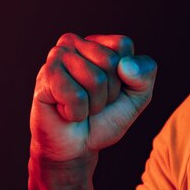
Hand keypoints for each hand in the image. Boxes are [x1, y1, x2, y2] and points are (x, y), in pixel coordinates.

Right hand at [30, 33, 156, 161]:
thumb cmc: (107, 117)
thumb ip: (145, 74)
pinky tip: (66, 112)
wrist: (78, 146)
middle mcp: (74, 43)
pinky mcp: (44, 78)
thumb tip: (125, 64)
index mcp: (97, 42)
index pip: (123, 45)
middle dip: (109, 91)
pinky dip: (78, 112)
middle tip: (94, 101)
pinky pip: (76, 95)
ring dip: (93, 104)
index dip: (126, 74)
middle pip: (111, 62)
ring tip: (80, 106)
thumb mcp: (138, 95)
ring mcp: (56, 58)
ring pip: (95, 79)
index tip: (113, 88)